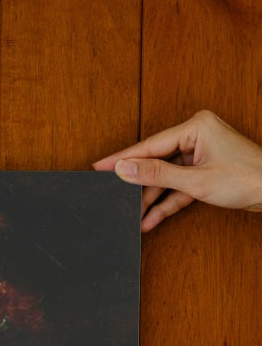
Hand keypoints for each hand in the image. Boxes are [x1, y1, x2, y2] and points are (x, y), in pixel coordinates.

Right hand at [93, 109, 261, 231]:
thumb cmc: (248, 179)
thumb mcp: (196, 180)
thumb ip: (157, 174)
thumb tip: (125, 168)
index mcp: (196, 127)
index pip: (150, 145)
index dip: (123, 158)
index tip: (99, 166)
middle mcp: (197, 136)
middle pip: (157, 161)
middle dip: (138, 184)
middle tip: (113, 195)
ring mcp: (201, 154)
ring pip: (166, 177)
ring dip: (152, 199)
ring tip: (133, 216)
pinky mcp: (205, 171)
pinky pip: (179, 186)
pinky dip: (167, 202)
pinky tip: (151, 218)